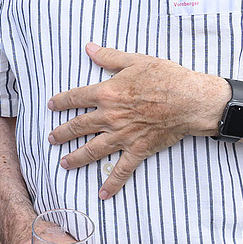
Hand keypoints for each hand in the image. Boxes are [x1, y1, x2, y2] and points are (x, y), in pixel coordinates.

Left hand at [45, 43, 222, 197]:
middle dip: (61, 133)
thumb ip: (109, 57)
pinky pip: (122, 170)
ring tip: (64, 163)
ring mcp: (123, 135)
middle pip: (78, 126)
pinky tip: (102, 194)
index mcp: (107, 93)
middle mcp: (110, 117)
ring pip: (92, 150)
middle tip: (51, 138)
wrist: (191, 101)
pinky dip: (112, 183)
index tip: (51, 106)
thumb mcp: (136, 61)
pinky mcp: (138, 149)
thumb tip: (89, 48)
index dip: (61, 101)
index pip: (75, 98)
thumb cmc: (166, 77)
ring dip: (76, 158)